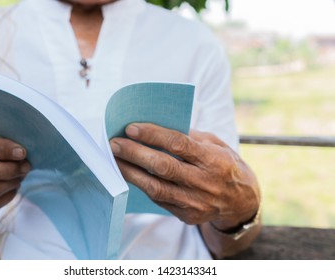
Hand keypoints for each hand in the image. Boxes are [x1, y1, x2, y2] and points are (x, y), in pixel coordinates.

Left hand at [110, 123, 259, 228]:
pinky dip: (142, 185)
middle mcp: (205, 183)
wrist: (242, 201)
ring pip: (156, 188)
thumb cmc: (225, 165)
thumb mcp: (216, 144)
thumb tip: (156, 128)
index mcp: (214, 159)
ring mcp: (196, 202)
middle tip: (114, 143)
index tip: (130, 128)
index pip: (179, 144)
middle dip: (135, 153)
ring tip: (115, 160)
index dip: (152, 135)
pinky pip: (159, 199)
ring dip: (131, 173)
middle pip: (163, 167)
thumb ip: (191, 137)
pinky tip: (130, 174)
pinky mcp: (188, 215)